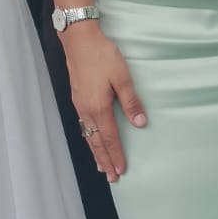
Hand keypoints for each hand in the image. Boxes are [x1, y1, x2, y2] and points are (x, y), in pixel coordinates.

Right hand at [62, 24, 145, 183]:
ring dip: (96, 152)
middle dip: (105, 160)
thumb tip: (140, 123)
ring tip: (102, 167)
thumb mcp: (122, 76)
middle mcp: (87, 110)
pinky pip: (83, 126)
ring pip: (88, 135)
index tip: (122, 170)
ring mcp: (79, 105)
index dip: (117, 155)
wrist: (79, 40)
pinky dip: (88, 139)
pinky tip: (91, 140)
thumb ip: (131, 100)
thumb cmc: (102, 56)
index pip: (110, 138)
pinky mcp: (77, 98)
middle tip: (112, 178)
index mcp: (99, 108)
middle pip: (96, 142)